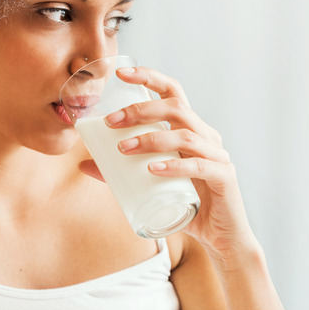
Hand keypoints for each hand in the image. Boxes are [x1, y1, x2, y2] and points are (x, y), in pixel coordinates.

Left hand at [78, 66, 257, 262]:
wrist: (219, 236)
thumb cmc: (184, 204)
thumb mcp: (149, 185)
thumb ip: (120, 174)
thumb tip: (83, 164)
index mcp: (191, 129)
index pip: (173, 92)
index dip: (149, 78)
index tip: (121, 73)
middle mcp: (207, 136)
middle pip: (176, 108)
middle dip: (141, 110)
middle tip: (111, 122)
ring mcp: (218, 155)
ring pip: (185, 136)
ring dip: (151, 139)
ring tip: (123, 148)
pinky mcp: (224, 178)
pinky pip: (200, 167)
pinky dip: (175, 166)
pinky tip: (154, 169)